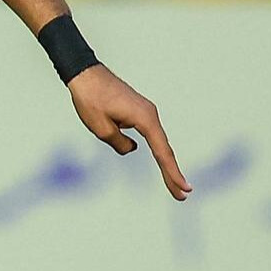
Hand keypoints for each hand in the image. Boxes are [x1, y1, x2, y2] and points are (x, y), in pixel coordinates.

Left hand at [69, 64, 190, 199]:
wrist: (85, 74)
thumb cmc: (91, 99)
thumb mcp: (101, 128)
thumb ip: (119, 144)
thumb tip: (130, 149)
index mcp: (145, 119)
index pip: (161, 152)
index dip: (172, 173)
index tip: (184, 189)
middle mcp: (150, 115)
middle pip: (164, 150)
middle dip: (172, 174)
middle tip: (182, 196)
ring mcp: (145, 112)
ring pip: (156, 142)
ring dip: (163, 163)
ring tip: (172, 185)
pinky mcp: (138, 111)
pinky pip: (146, 134)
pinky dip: (152, 148)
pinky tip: (148, 155)